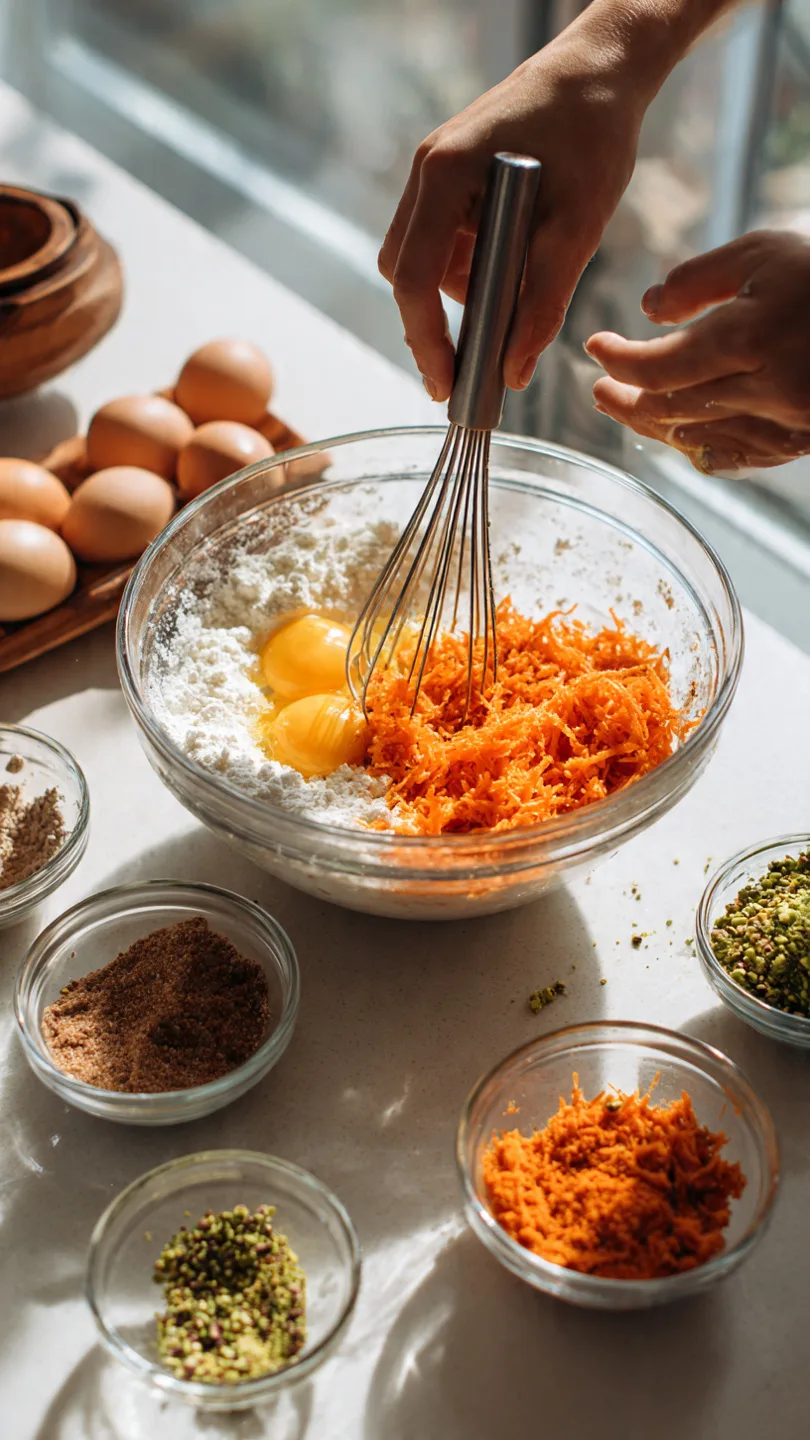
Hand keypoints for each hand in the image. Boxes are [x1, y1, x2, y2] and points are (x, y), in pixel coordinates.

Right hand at [379, 27, 648, 401]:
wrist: (602, 68)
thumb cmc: (592, 133)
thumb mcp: (577, 228)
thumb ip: (543, 304)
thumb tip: (514, 372)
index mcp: (446, 176)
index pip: (413, 279)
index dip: (425, 340)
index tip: (445, 385)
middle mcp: (427, 173)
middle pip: (406, 274)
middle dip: (436, 323)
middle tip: (476, 366)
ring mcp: (434, 174)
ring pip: (425, 261)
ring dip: (463, 291)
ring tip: (517, 292)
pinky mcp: (451, 178)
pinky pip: (445, 240)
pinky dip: (473, 266)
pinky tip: (515, 260)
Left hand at [587, 230, 809, 471]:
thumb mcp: (765, 252)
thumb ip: (699, 280)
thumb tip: (648, 311)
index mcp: (750, 338)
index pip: (659, 366)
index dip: (619, 360)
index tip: (594, 347)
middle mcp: (766, 389)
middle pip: (671, 410)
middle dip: (626, 401)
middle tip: (597, 390)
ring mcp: (786, 422)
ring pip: (700, 437)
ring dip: (656, 425)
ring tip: (628, 407)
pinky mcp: (802, 439)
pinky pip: (740, 455)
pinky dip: (704, 447)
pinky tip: (682, 435)